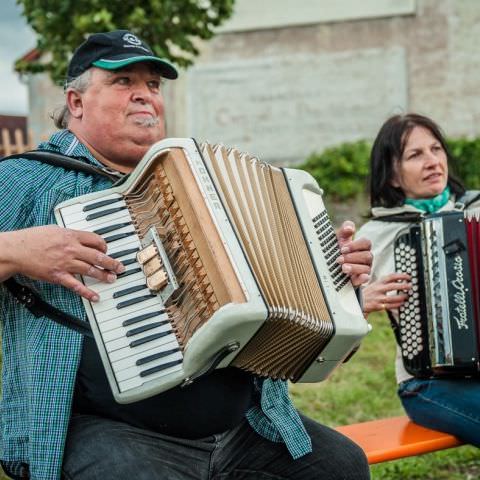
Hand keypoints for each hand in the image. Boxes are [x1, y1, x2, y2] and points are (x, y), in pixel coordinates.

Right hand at [2, 226, 124, 301]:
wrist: (17, 250)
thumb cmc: (33, 239)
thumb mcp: (55, 230)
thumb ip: (70, 235)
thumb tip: (81, 238)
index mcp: (71, 236)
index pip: (96, 240)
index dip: (104, 246)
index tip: (106, 251)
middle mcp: (71, 249)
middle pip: (98, 256)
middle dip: (112, 263)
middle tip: (120, 267)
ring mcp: (66, 264)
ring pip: (90, 270)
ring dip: (104, 275)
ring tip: (113, 278)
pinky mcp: (58, 276)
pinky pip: (76, 285)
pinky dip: (87, 292)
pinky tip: (95, 296)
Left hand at [336, 220, 371, 286]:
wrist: (332, 267)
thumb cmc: (338, 251)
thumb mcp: (339, 240)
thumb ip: (344, 231)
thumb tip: (349, 228)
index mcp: (362, 247)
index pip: (366, 243)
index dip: (355, 245)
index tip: (342, 249)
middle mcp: (366, 258)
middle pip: (367, 256)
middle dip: (352, 257)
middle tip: (339, 259)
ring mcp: (365, 269)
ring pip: (366, 268)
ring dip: (354, 267)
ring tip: (343, 268)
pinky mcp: (360, 280)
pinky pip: (365, 280)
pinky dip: (361, 279)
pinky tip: (354, 278)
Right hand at [361, 272, 411, 313]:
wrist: (358, 301)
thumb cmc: (368, 293)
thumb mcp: (374, 284)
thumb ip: (384, 282)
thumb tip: (397, 279)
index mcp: (378, 283)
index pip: (391, 277)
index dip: (401, 275)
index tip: (408, 277)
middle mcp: (378, 289)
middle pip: (393, 286)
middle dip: (404, 286)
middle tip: (410, 286)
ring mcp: (378, 298)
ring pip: (393, 298)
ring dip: (402, 297)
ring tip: (407, 296)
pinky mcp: (378, 306)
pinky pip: (390, 306)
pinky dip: (397, 304)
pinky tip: (402, 303)